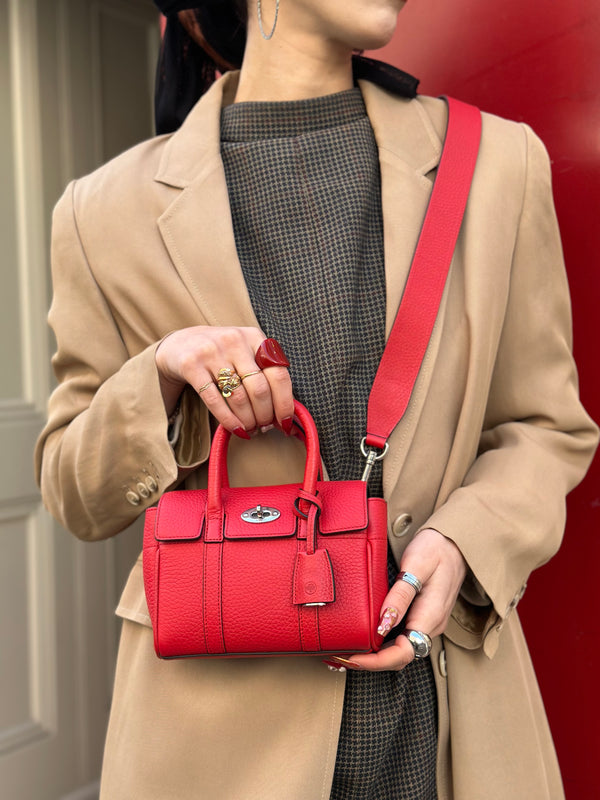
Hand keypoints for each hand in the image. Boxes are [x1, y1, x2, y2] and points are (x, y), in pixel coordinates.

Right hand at [155, 326, 293, 435]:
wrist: (182, 343)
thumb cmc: (223, 354)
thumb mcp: (246, 353)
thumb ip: (266, 375)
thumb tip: (286, 415)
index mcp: (254, 337)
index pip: (279, 374)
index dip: (285, 403)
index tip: (285, 422)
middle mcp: (234, 340)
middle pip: (259, 389)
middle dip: (265, 415)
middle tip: (263, 427)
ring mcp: (211, 352)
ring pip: (238, 397)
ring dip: (248, 420)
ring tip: (250, 429)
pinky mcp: (191, 365)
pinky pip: (214, 400)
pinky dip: (228, 420)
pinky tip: (236, 429)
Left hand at [332, 528, 467, 671]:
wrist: (455, 542)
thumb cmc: (436, 549)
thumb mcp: (416, 565)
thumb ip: (401, 596)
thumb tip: (383, 625)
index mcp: (430, 616)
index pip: (403, 653)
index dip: (376, 661)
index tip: (352, 657)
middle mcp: (430, 625)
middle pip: (400, 657)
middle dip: (371, 662)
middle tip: (340, 656)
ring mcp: (427, 622)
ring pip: (400, 649)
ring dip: (375, 655)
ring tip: (347, 650)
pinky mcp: (422, 616)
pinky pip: (402, 637)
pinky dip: (382, 644)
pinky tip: (366, 637)